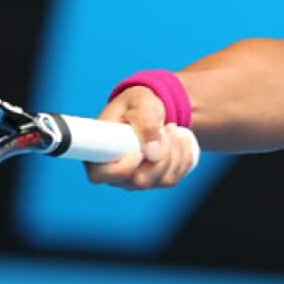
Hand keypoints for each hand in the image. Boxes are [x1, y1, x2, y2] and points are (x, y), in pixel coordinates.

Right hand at [85, 85, 199, 189]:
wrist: (150, 109)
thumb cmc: (137, 104)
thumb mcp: (140, 103)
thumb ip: (145, 122)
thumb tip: (154, 153)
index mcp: (99, 152)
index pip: (100, 175)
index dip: (122, 168)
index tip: (139, 152)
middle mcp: (115, 172)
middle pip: (140, 181)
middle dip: (162, 154)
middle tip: (166, 128)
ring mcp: (136, 179)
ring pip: (162, 180)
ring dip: (176, 151)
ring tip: (171, 127)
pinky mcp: (155, 180)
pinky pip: (175, 177)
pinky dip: (184, 156)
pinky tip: (180, 138)